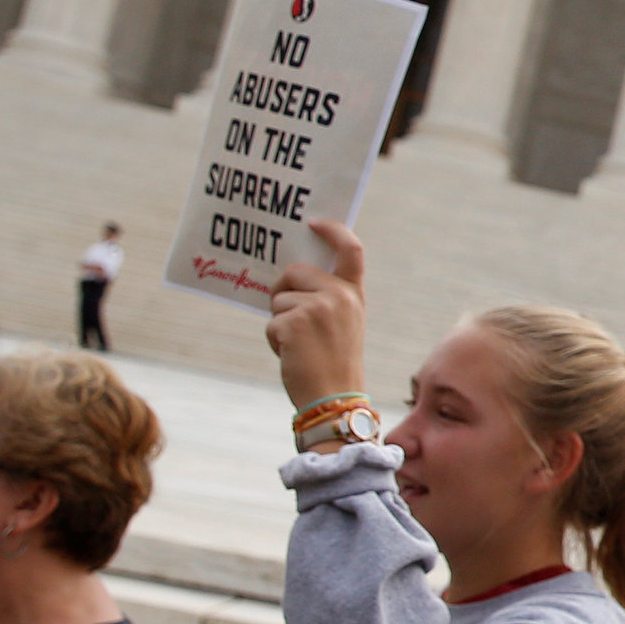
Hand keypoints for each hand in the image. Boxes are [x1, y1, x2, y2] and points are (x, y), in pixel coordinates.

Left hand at [265, 218, 370, 420]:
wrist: (334, 400)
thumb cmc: (333, 365)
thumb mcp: (342, 324)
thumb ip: (326, 298)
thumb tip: (290, 277)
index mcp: (353, 294)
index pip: (350, 249)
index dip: (332, 230)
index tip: (312, 223)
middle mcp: (339, 295)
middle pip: (294, 271)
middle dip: (284, 292)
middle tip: (291, 320)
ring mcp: (317, 307)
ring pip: (278, 299)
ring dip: (279, 321)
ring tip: (299, 346)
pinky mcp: (294, 323)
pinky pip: (271, 321)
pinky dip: (274, 339)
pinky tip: (291, 355)